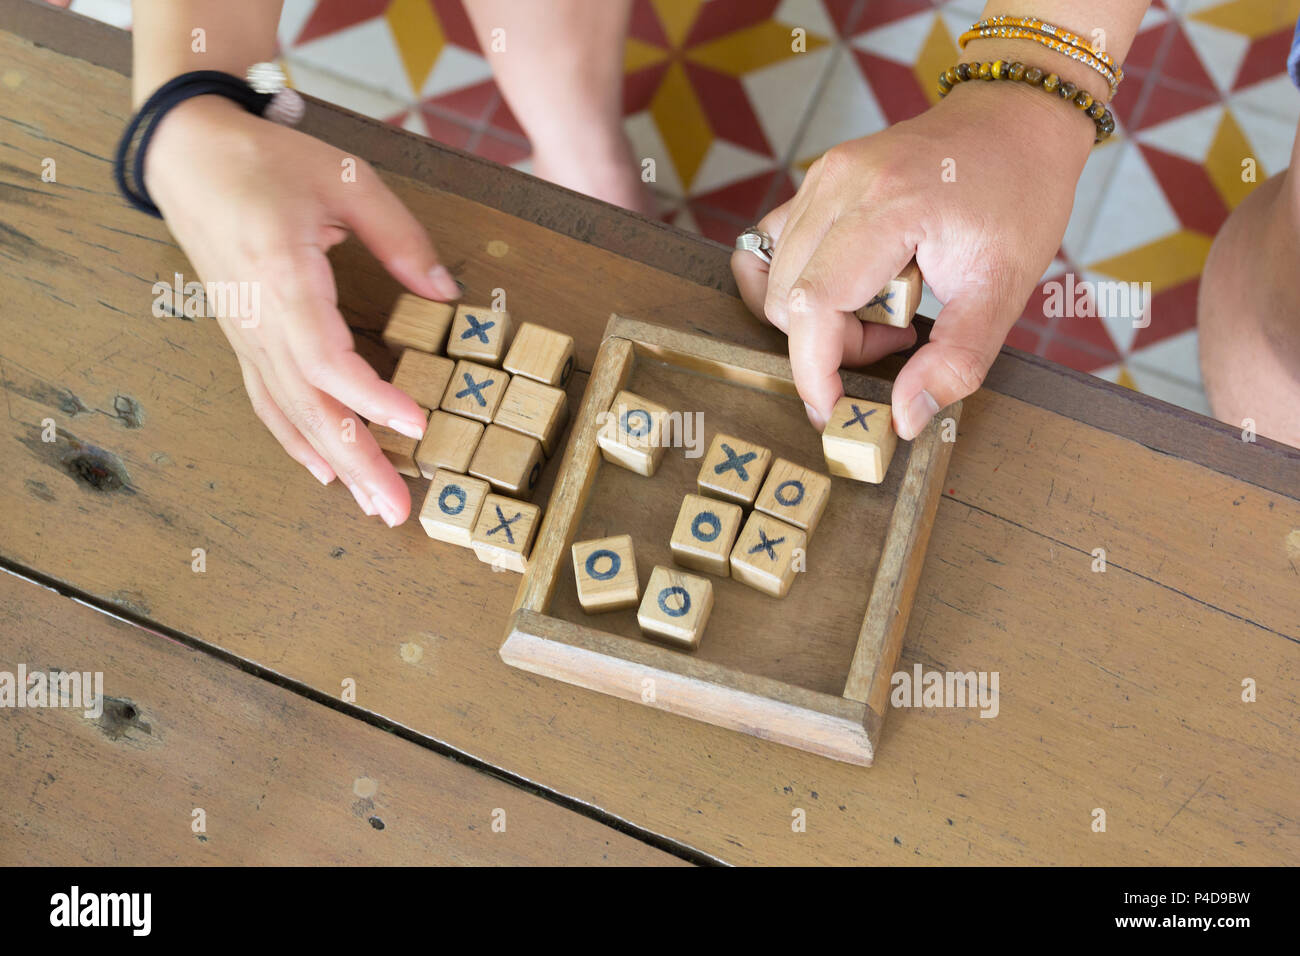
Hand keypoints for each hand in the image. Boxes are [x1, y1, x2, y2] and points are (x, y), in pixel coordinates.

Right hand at [144, 96, 458, 524]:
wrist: (188, 156)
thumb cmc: (265, 163)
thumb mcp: (346, 179)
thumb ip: (401, 236)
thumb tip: (444, 293)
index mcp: (281, 276)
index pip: (325, 357)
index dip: (370, 398)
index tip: (416, 425)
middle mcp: (259, 319)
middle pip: (308, 405)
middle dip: (357, 460)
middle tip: (396, 508)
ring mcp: (247, 335)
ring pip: (290, 413)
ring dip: (334, 462)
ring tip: (374, 504)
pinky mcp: (245, 339)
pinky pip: (269, 401)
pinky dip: (297, 440)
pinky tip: (325, 471)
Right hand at [732, 79, 1094, 437]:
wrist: (1017, 120)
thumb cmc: (1019, 194)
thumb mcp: (1005, 288)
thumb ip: (956, 361)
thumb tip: (905, 418)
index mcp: (887, 205)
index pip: (813, 304)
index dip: (814, 370)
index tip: (833, 409)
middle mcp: (840, 183)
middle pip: (786, 299)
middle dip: (830, 344)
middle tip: (897, 336)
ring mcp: (821, 177)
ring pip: (773, 277)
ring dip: (818, 316)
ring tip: (882, 307)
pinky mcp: (817, 181)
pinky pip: (776, 247)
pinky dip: (802, 283)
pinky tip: (853, 285)